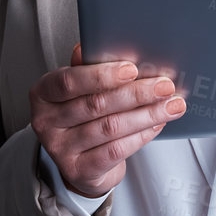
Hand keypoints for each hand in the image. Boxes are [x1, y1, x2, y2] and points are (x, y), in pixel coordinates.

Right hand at [30, 43, 185, 197]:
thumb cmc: (84, 116)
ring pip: (110, 128)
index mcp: (44, 93)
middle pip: (95, 104)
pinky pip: (115, 150)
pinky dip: (141, 136)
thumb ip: (91, 67)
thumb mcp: (82, 88)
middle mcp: (46, 122)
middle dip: (136, 93)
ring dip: (146, 115)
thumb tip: (105, 45)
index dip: (101, 75)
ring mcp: (60, 149)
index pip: (69, 81)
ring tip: (172, 105)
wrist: (81, 162)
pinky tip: (157, 124)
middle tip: (165, 86)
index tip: (133, 69)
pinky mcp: (78, 170)